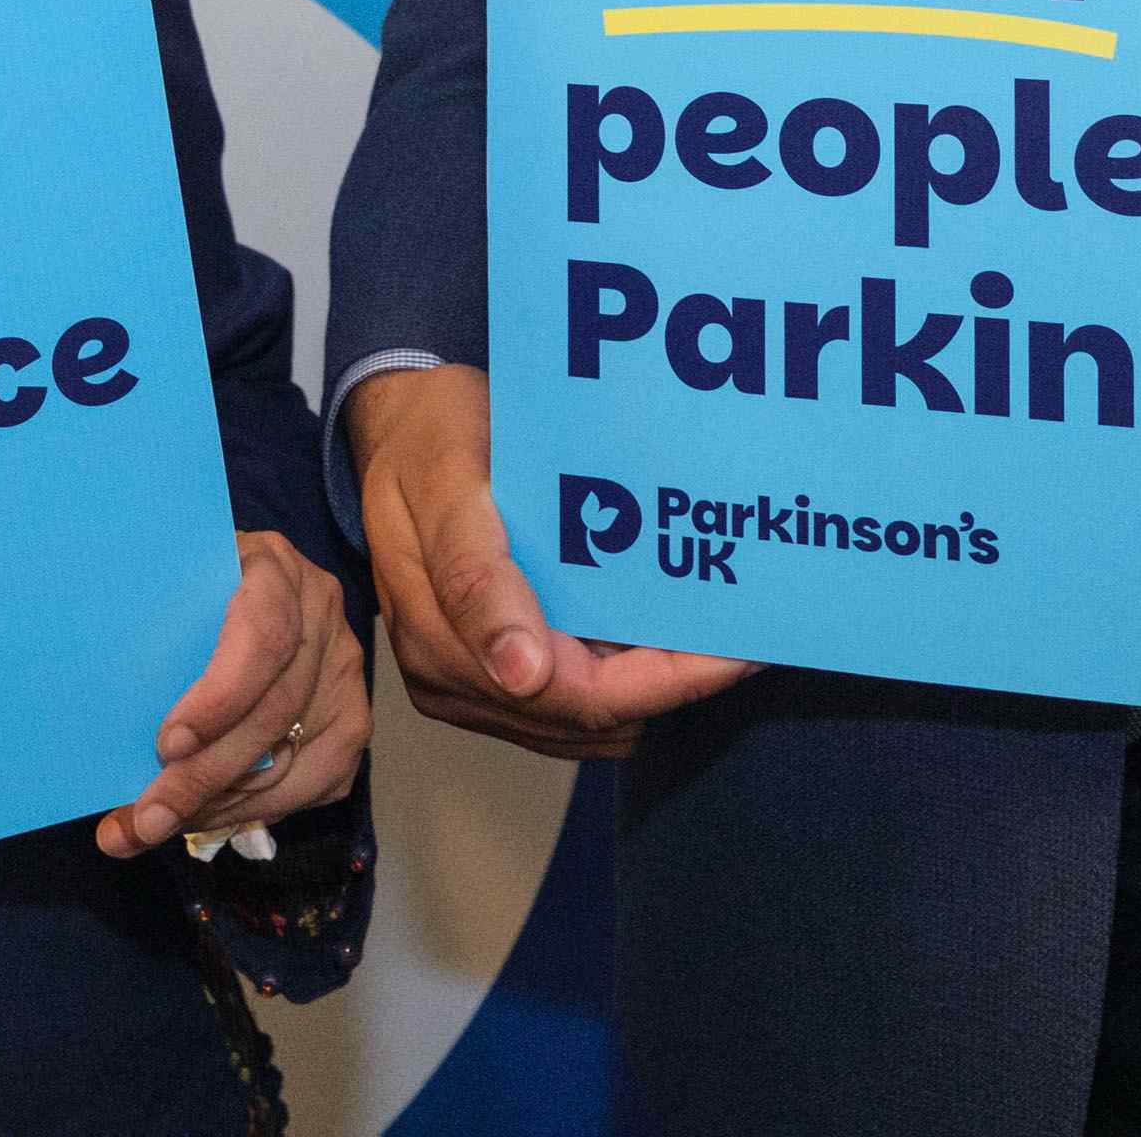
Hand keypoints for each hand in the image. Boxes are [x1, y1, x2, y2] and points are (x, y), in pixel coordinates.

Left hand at [102, 531, 371, 853]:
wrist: (236, 583)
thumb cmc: (184, 589)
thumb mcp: (164, 589)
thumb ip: (147, 640)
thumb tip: (98, 737)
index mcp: (269, 566)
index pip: (263, 636)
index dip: (222, 697)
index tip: (169, 744)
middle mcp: (318, 610)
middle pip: (274, 710)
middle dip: (206, 776)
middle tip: (148, 819)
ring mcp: (342, 664)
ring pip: (296, 757)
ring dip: (225, 804)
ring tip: (162, 826)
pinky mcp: (352, 714)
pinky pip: (316, 782)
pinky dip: (260, 809)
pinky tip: (210, 817)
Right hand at [349, 363, 752, 760]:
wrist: (398, 423)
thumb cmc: (429, 438)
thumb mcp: (448, 483)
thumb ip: (476, 576)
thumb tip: (523, 674)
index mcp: (440, 640)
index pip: (575, 697)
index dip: (664, 683)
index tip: (735, 650)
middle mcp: (452, 678)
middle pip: (589, 717)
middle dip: (670, 680)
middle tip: (742, 631)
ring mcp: (469, 681)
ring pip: (588, 718)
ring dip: (650, 681)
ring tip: (708, 626)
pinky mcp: (489, 670)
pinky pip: (573, 696)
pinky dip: (622, 671)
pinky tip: (654, 623)